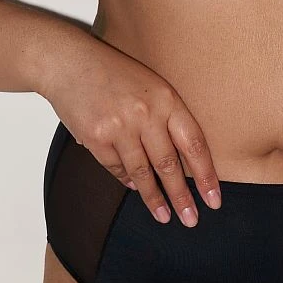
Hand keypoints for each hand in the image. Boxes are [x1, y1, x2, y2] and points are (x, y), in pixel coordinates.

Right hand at [42, 32, 220, 226]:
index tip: (213, 200)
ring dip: (154, 198)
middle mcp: (145, 113)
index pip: (194, 143)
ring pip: (142, 173)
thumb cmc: (114, 74)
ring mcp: (119, 127)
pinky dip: (127, 181)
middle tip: (192, 220)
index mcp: (166, 98)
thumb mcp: (150, 86)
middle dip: (182, 196)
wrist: (68, 62)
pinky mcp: (96, 138)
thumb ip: (166, 118)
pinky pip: (117, 168)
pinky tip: (136, 190)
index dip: (206, 175)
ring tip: (165, 217)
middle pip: (169, 164)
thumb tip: (181, 163)